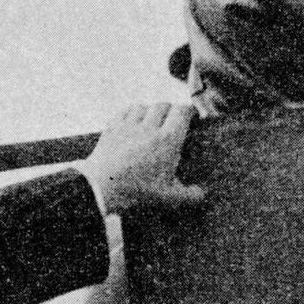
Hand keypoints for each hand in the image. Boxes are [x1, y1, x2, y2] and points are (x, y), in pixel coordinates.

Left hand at [82, 103, 205, 214]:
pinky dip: (130, 113)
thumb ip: (190, 195)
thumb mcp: (168, 198)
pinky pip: (124, 111)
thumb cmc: (138, 192)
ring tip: (151, 122)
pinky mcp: (111, 128)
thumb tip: (203, 194)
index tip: (190, 117)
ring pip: (143, 106)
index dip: (188, 112)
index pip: (182, 111)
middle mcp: (150, 127)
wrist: (100, 188)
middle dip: (169, 110)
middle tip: (171, 121)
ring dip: (149, 111)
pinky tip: (131, 122)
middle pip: (163, 105)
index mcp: (168, 140)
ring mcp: (129, 125)